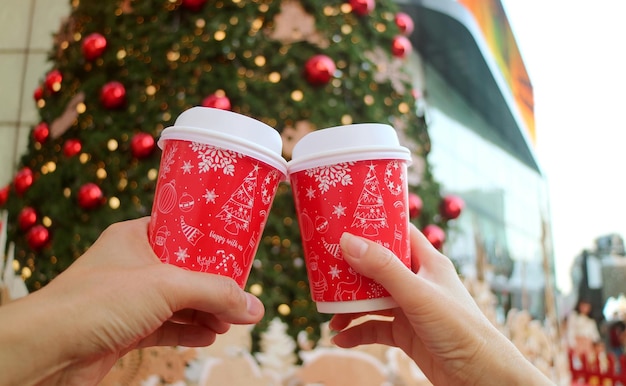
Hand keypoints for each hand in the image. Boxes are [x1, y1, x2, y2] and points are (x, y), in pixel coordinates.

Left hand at [0, 217, 263, 385]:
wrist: (47, 350)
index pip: (181, 231)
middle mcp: (132, 266)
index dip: (210, 241)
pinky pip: (167, 327)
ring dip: (206, 311)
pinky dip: (190, 331)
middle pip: (185, 271)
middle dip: (215, 285)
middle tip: (242, 294)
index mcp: (135, 238)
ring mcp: (128, 300)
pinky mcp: (126, 331)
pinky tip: (210, 335)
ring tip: (233, 320)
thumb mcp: (167, 286)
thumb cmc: (96, 302)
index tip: (237, 249)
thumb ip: (215, 293)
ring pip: (178, 302)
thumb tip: (255, 307)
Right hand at [330, 224, 552, 384]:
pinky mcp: (407, 333)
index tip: (346, 221)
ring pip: (373, 299)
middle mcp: (418, 281)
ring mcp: (411, 307)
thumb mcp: (417, 294)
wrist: (480, 376)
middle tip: (326, 270)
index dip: (375, 225)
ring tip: (330, 314)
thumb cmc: (460, 328)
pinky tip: (341, 338)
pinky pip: (375, 328)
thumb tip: (348, 241)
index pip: (399, 232)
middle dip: (352, 270)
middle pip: (378, 267)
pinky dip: (358, 332)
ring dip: (350, 305)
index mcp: (427, 261)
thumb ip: (383, 268)